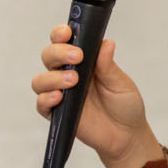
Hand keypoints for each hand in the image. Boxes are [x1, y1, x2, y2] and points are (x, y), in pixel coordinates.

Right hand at [31, 27, 153, 167]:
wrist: (127, 135)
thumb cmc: (125, 105)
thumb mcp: (121, 83)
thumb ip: (108, 66)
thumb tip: (106, 42)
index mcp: (84, 61)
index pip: (64, 42)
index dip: (60, 34)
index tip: (68, 32)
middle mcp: (68, 74)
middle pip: (49, 56)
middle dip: (58, 53)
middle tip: (76, 57)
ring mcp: (61, 93)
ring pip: (40, 80)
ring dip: (52, 77)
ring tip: (73, 81)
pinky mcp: (57, 113)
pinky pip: (41, 104)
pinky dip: (46, 99)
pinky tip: (59, 97)